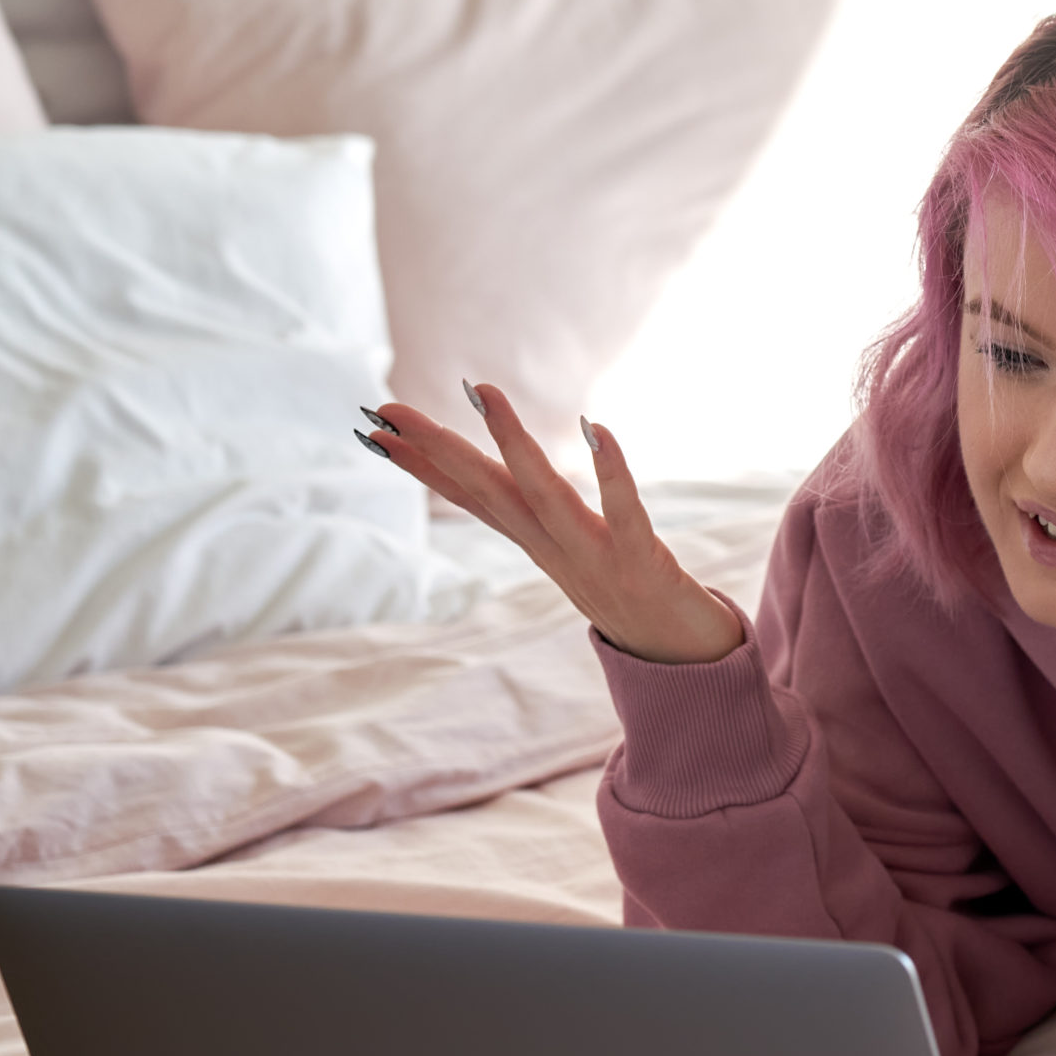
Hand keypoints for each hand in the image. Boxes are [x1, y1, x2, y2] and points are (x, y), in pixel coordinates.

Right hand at [358, 385, 745, 665]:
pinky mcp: (642, 564)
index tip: (374, 428)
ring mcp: (595, 559)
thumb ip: (532, 513)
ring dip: (513, 444)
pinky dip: (611, 473)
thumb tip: (501, 481)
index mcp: (535, 543)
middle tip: (388, 408)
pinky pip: (625, 513)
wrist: (681, 662)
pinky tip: (598, 429)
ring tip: (485, 392)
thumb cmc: (627, 595)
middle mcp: (554, 550)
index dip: (422, 464)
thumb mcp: (567, 552)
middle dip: (438, 448)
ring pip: (544, 497)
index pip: (470, 497)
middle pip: (489, 492)